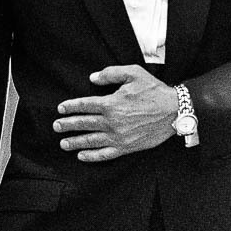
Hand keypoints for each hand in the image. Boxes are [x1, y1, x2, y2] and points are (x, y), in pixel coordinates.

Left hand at [55, 65, 177, 161]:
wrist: (174, 111)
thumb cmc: (154, 90)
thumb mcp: (133, 73)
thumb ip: (111, 73)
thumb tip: (93, 78)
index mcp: (111, 103)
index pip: (84, 105)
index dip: (70, 107)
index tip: (61, 108)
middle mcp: (112, 121)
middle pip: (83, 124)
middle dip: (67, 125)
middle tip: (56, 126)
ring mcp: (118, 136)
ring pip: (90, 141)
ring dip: (74, 142)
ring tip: (63, 143)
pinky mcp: (126, 147)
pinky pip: (105, 154)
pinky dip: (92, 156)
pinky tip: (82, 156)